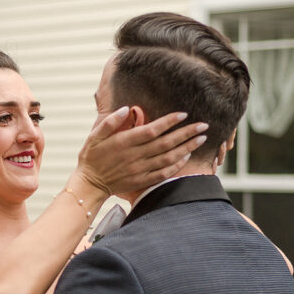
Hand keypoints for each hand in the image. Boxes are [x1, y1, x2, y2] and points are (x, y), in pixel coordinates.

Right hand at [76, 107, 208, 195]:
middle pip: (166, 143)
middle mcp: (135, 156)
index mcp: (124, 142)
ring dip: (186, 148)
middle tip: (203, 126)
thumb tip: (125, 109)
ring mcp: (140, 170)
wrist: (89, 185)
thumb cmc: (91, 157)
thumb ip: (110, 122)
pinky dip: (177, 166)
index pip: (152, 130)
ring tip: (201, 139)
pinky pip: (163, 174)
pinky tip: (186, 157)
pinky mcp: (142, 181)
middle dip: (186, 134)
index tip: (183, 115)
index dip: (169, 122)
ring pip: (168, 158)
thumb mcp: (94, 136)